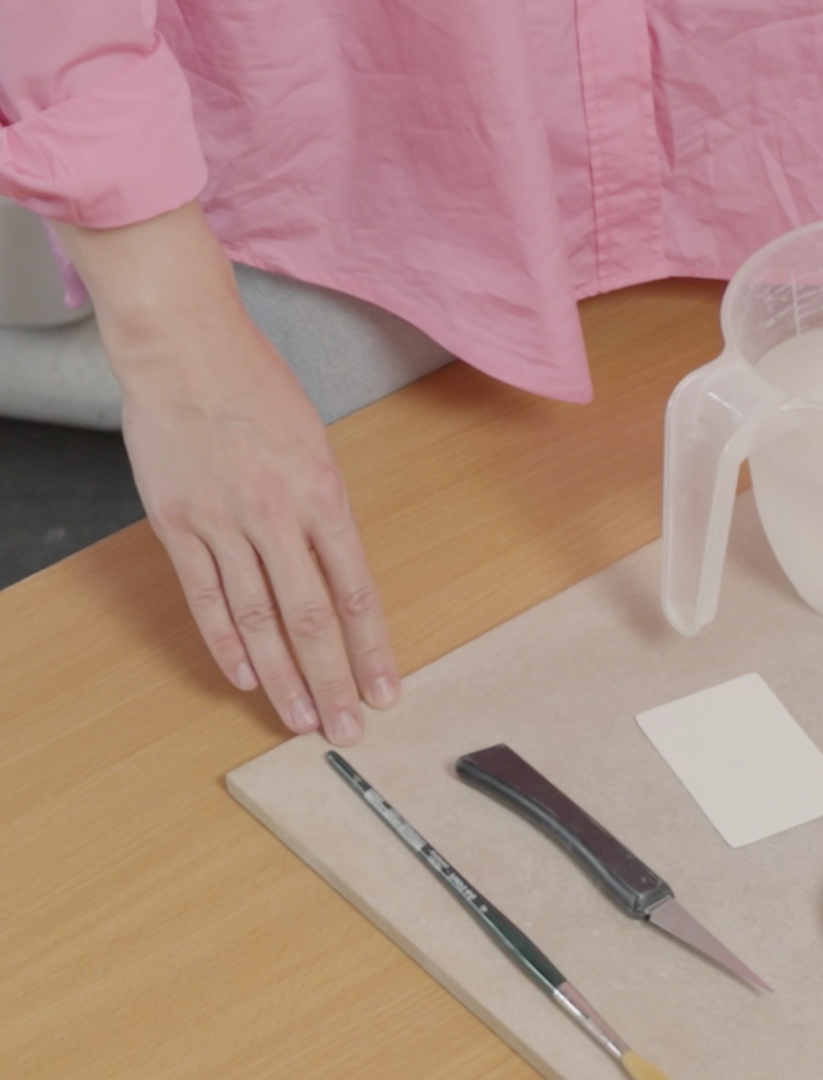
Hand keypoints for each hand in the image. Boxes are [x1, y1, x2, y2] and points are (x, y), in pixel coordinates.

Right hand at [53, 205, 398, 744]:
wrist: (184, 351)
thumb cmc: (258, 390)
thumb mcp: (315, 446)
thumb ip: (324, 511)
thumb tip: (337, 572)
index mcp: (323, 495)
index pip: (356, 592)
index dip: (374, 648)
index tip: (387, 690)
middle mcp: (277, 517)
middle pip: (312, 619)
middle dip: (334, 681)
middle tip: (348, 729)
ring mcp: (223, 524)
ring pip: (259, 619)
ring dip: (283, 677)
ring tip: (302, 721)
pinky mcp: (178, 525)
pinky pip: (206, 598)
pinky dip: (226, 642)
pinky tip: (244, 678)